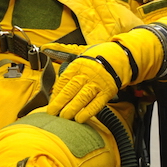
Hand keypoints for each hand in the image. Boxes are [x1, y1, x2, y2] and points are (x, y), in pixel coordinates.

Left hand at [46, 30, 164, 122]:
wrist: (120, 57)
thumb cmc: (96, 56)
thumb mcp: (78, 51)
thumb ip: (60, 51)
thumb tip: (45, 48)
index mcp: (77, 65)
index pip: (63, 81)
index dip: (56, 93)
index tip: (50, 103)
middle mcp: (86, 74)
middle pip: (71, 90)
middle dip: (60, 103)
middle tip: (51, 113)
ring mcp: (97, 84)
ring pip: (83, 98)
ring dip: (72, 109)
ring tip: (64, 117)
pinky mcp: (107, 92)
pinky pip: (97, 104)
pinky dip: (88, 112)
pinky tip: (80, 119)